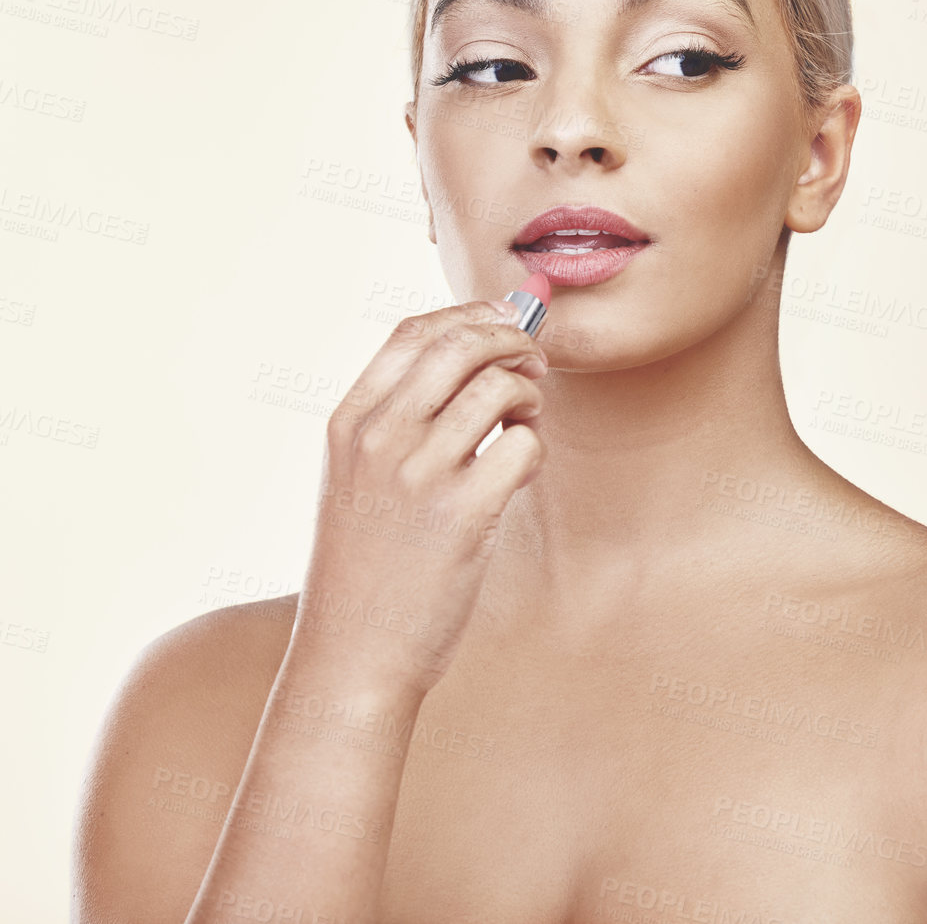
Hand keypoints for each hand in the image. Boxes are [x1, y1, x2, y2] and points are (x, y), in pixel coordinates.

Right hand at [294, 300, 549, 697]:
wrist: (354, 654)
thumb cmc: (366, 567)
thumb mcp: (356, 480)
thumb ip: (399, 420)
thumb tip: (472, 358)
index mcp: (349, 423)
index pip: (413, 332)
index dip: (469, 315)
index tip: (503, 322)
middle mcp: (380, 439)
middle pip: (462, 345)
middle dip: (513, 341)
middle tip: (534, 364)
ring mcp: (420, 474)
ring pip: (501, 389)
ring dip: (529, 398)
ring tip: (524, 424)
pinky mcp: (464, 514)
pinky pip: (523, 447)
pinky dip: (534, 451)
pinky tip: (519, 474)